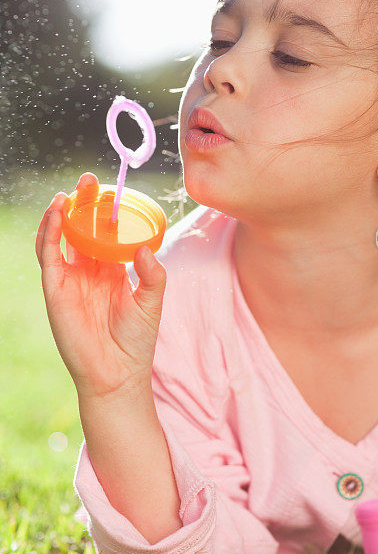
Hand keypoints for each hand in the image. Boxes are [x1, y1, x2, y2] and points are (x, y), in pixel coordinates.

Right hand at [36, 172, 166, 398]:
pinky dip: (50, 233)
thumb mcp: (152, 301)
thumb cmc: (136, 340)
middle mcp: (87, 272)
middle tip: (89, 180)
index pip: (104, 234)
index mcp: (110, 271)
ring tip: (70, 192)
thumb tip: (147, 247)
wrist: (117, 373)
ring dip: (62, 214)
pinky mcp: (55, 290)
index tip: (112, 190)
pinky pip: (48, 256)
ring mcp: (69, 280)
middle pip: (80, 230)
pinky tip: (57, 214)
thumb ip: (153, 273)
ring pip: (60, 238)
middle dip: (82, 204)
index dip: (105, 212)